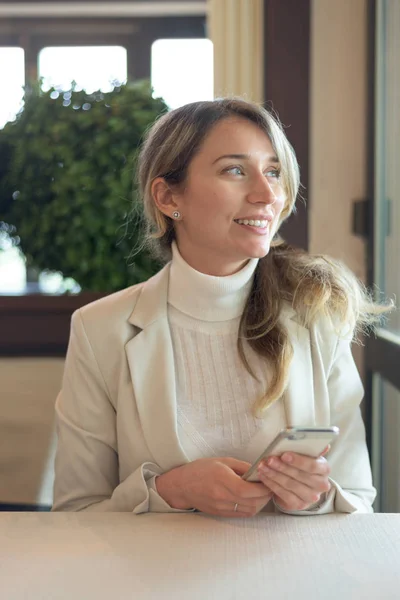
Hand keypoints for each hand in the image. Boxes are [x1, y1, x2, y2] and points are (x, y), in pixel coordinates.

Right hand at [156, 457, 272, 517]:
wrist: (181, 486)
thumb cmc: (200, 470)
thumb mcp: (222, 461)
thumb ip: (242, 467)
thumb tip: (260, 471)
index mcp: (223, 479)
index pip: (249, 489)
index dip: (263, 488)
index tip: (270, 481)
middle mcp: (222, 496)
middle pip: (252, 502)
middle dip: (265, 496)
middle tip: (271, 487)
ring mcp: (221, 507)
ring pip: (249, 511)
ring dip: (260, 504)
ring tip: (263, 494)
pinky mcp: (221, 514)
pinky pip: (242, 514)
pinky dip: (251, 508)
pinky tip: (253, 500)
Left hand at [257, 446, 331, 510]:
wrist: (300, 486)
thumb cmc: (302, 466)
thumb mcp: (307, 456)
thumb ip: (311, 449)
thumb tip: (324, 445)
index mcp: (324, 469)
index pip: (313, 465)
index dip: (298, 460)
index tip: (284, 454)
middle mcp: (321, 485)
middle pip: (299, 475)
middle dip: (281, 466)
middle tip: (269, 459)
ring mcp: (310, 497)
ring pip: (289, 484)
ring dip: (273, 474)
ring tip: (262, 466)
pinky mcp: (299, 505)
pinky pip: (283, 494)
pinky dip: (271, 484)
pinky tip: (263, 475)